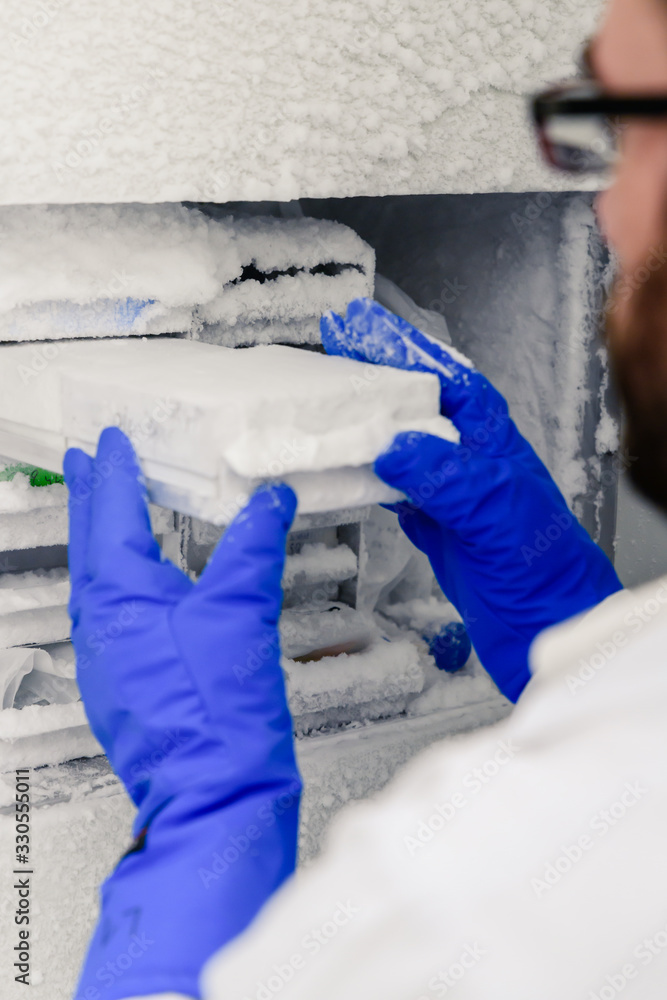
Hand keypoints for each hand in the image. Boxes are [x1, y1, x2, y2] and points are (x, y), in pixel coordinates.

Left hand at [65, 427, 300, 999]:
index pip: (112, 514)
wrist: (214, 793)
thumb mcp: (243, 611)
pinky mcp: (120, 686)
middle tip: (85, 464)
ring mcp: (105, 660)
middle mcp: (100, 625)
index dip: (114, 473)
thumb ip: (253, 546)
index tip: (110, 442)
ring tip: (107, 515)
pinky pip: (107, 618)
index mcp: (120, 596)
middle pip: (91, 545)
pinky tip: (136, 590)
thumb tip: (269, 501)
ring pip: (95, 583)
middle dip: (90, 499)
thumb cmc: (219, 714)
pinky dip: (117, 585)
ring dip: (100, 540)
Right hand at [321, 299, 621, 701]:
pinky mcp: (435, 526)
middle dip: (376, 372)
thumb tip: (394, 446)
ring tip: (327, 400)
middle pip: (416, 402)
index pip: (442, 378)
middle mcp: (468, 460)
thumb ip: (446, 476)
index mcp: (490, 442)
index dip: (401, 349)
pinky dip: (365, 477)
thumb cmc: (543, 569)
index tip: (358, 326)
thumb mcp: (496, 511)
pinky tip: (345, 470)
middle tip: (334, 344)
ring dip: (365, 422)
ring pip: (399, 443)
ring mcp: (449, 493)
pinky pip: (391, 489)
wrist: (547, 627)